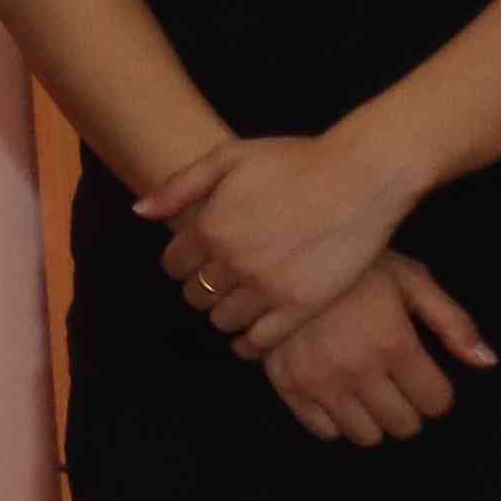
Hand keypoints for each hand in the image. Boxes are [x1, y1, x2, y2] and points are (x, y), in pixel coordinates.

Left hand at [134, 130, 410, 361]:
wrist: (361, 178)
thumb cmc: (295, 161)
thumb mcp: (229, 157)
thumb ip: (179, 186)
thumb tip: (139, 212)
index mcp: (209, 227)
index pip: (174, 265)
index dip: (182, 263)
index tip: (197, 261)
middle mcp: (232, 261)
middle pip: (195, 295)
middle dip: (202, 288)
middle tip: (220, 281)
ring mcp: (266, 287)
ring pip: (223, 320)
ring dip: (225, 313)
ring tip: (240, 301)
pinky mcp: (301, 306)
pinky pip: (260, 340)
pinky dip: (249, 342)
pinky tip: (252, 334)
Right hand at [256, 253, 491, 447]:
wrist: (280, 254)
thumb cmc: (354, 267)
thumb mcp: (411, 280)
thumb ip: (453, 322)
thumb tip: (487, 362)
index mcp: (394, 344)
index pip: (436, 403)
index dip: (436, 391)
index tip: (424, 376)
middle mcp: (357, 370)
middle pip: (404, 425)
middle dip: (408, 407)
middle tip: (395, 383)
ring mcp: (318, 380)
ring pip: (365, 436)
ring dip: (373, 417)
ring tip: (366, 389)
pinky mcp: (287, 384)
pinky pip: (324, 431)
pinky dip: (335, 418)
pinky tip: (336, 391)